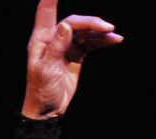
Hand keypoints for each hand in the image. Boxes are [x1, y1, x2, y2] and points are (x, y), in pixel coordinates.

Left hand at [22, 0, 121, 118]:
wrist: (48, 109)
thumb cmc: (41, 90)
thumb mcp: (46, 69)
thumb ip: (56, 47)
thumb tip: (66, 26)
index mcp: (41, 40)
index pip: (46, 12)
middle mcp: (53, 39)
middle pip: (74, 22)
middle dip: (90, 22)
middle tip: (107, 27)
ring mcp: (66, 46)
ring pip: (85, 32)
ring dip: (99, 31)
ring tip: (113, 34)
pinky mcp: (76, 55)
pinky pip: (91, 43)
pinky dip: (102, 42)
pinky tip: (114, 41)